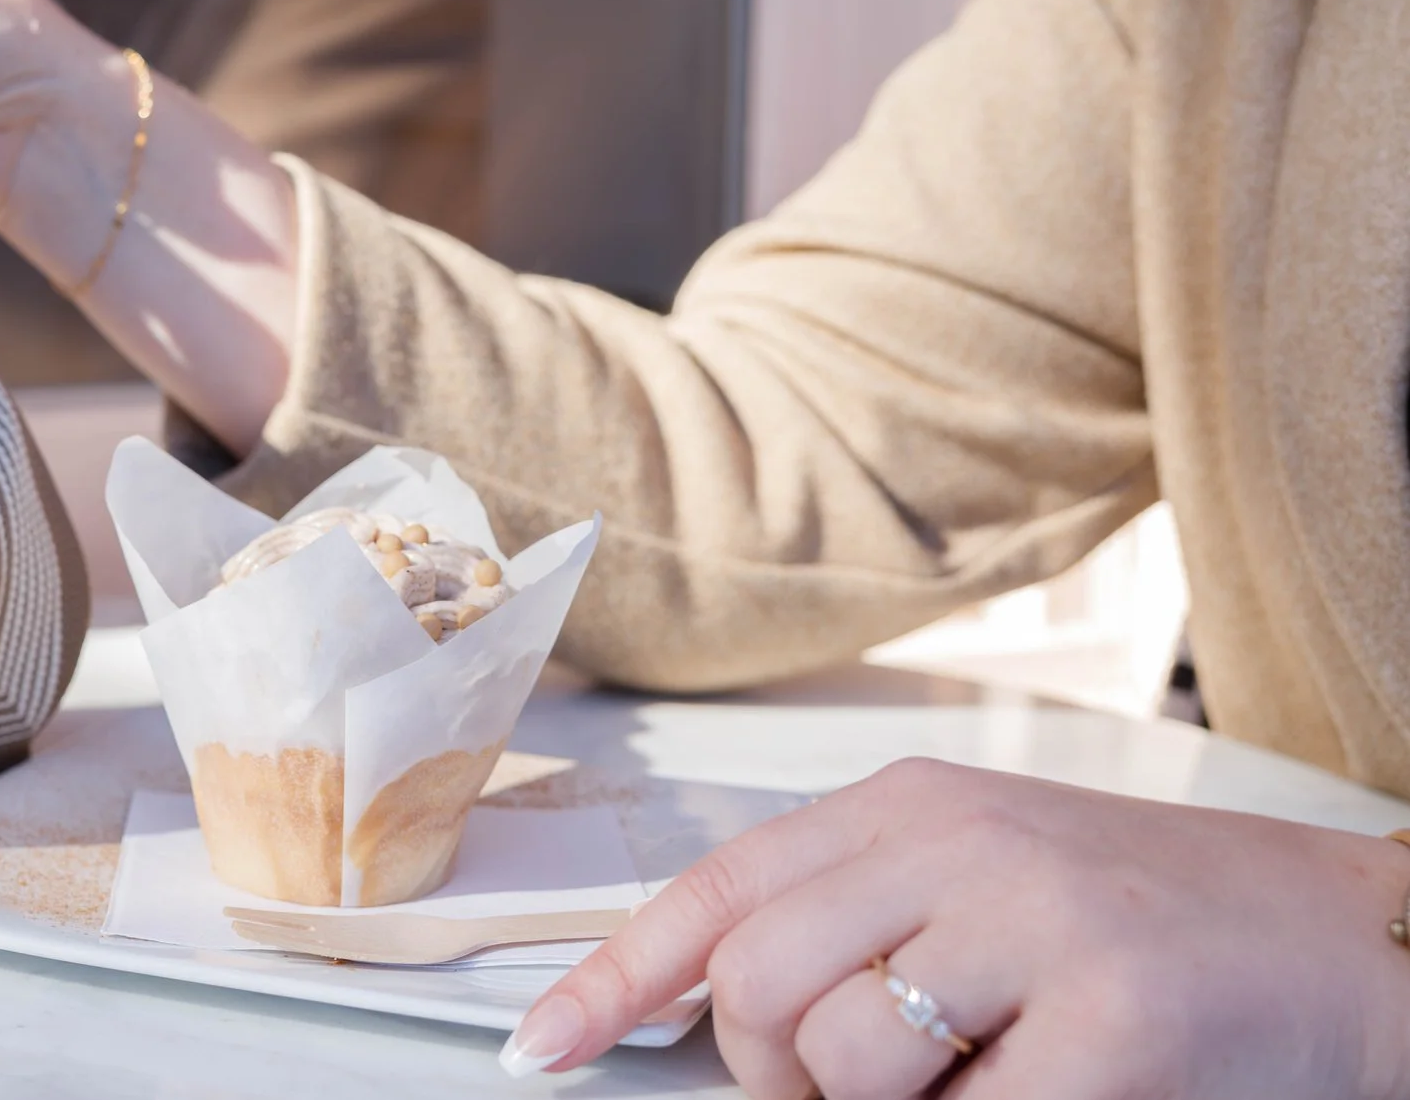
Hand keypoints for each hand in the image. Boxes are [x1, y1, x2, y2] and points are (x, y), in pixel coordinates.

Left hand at [504, 758, 1409, 1097]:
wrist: (1362, 946)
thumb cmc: (1165, 925)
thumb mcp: (985, 882)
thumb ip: (855, 921)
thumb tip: (713, 1011)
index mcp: (912, 807)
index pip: (715, 887)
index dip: (614, 978)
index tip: (548, 1047)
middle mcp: (960, 846)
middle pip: (755, 988)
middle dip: (777, 1079)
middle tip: (860, 1096)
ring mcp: (1038, 927)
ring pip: (844, 1063)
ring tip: (978, 1083)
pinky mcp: (1115, 1023)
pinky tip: (1044, 1094)